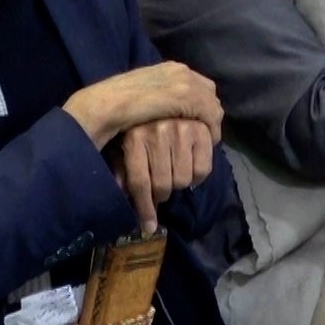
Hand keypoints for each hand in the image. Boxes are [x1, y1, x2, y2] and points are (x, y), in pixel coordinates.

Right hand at [65, 62, 221, 148]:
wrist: (104, 107)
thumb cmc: (112, 107)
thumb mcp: (140, 99)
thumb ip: (155, 100)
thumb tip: (167, 115)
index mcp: (168, 68)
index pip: (198, 83)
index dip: (200, 103)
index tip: (197, 123)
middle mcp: (179, 70)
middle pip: (209, 91)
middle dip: (209, 112)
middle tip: (205, 133)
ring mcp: (183, 81)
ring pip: (212, 103)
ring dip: (211, 123)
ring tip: (206, 141)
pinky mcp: (185, 96)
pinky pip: (210, 114)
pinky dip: (211, 129)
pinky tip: (206, 143)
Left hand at [113, 118, 215, 234]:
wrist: (156, 97)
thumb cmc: (137, 126)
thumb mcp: (122, 146)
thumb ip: (121, 170)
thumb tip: (121, 198)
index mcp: (134, 137)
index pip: (140, 182)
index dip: (144, 208)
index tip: (148, 227)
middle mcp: (157, 131)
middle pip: (163, 185)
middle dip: (161, 195)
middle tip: (161, 193)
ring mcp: (181, 128)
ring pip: (183, 179)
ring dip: (178, 185)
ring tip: (174, 179)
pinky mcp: (201, 129)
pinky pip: (203, 168)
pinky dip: (198, 176)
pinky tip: (190, 170)